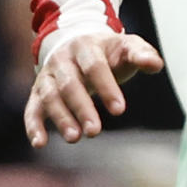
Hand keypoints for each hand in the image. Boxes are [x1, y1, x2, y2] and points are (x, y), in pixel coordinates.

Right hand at [23, 30, 162, 147]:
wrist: (79, 42)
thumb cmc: (110, 51)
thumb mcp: (128, 47)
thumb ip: (142, 55)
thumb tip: (154, 64)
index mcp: (86, 46)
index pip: (95, 67)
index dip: (107, 88)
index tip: (120, 110)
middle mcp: (62, 60)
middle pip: (70, 84)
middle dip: (82, 108)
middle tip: (95, 131)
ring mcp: (47, 76)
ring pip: (50, 97)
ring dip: (61, 118)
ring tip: (75, 138)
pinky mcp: (37, 91)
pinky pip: (31, 109)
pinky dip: (33, 126)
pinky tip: (40, 143)